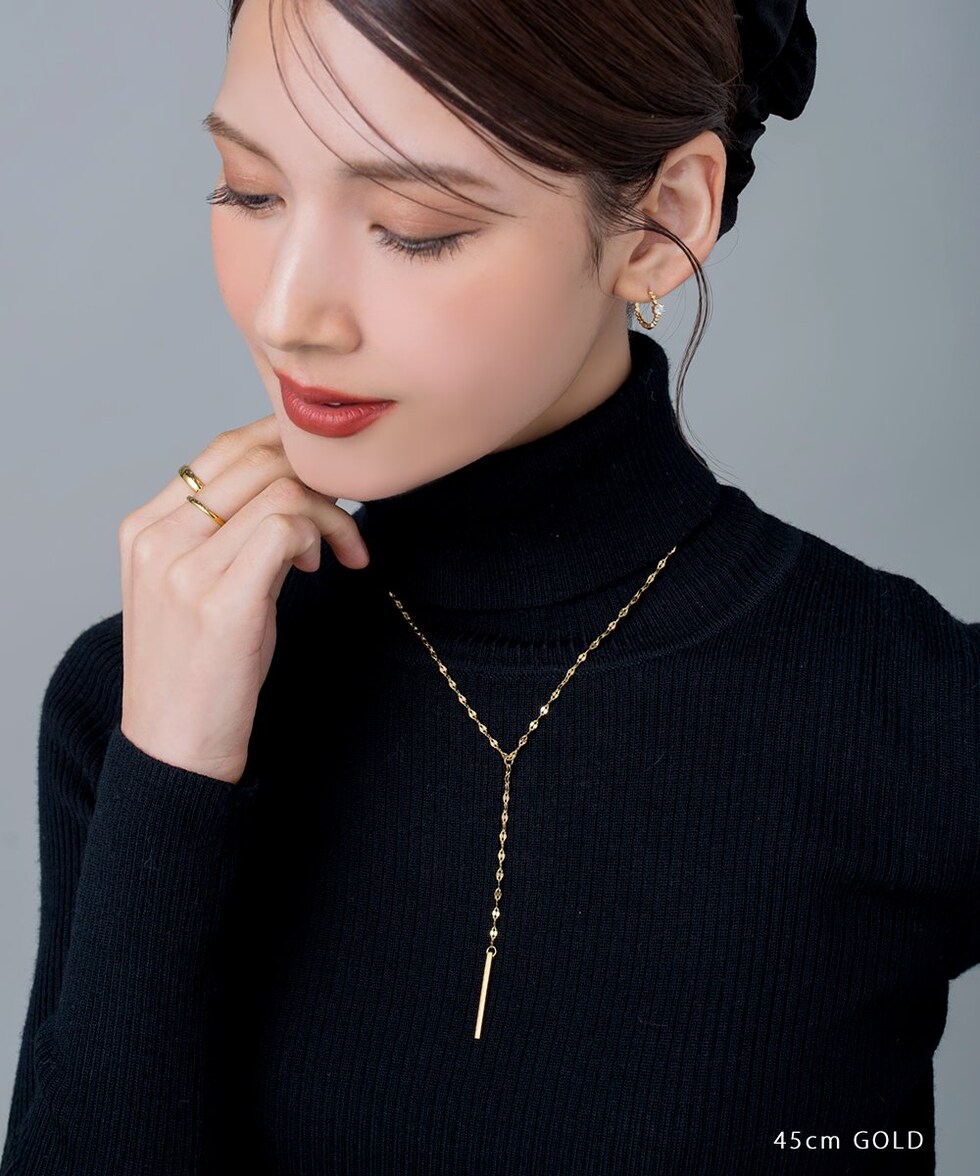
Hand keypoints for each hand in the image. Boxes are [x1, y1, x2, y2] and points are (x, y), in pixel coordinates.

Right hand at [117, 413, 367, 783]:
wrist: (174, 748)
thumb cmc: (198, 669)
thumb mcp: (195, 586)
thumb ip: (224, 533)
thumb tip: (291, 486)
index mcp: (144, 528)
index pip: (224, 449)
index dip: (288, 450)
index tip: (324, 478)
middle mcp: (157, 539)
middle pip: (255, 457)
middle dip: (316, 476)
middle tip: (344, 511)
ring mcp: (183, 569)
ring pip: (278, 488)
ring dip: (329, 512)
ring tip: (338, 551)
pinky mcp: (221, 602)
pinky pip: (285, 527)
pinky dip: (322, 534)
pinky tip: (324, 567)